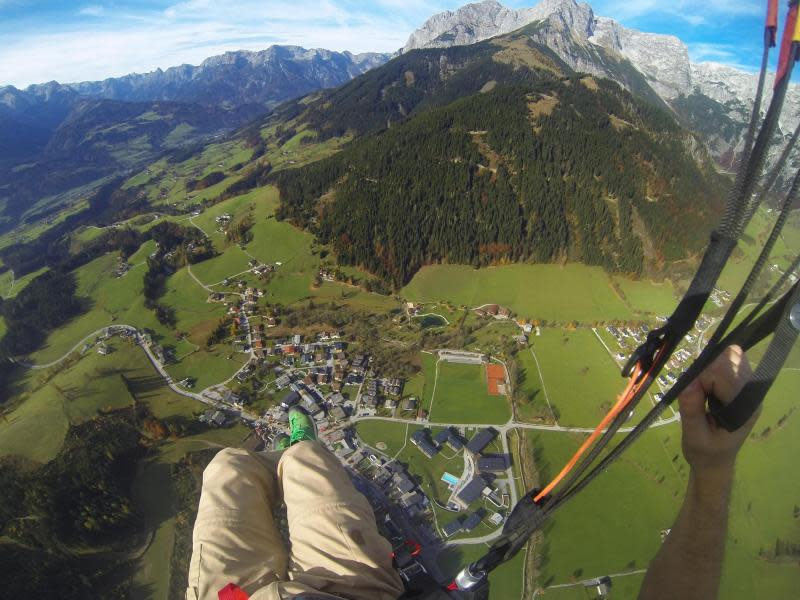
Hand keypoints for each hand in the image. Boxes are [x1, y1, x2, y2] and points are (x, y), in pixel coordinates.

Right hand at [678, 346, 756, 476]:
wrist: (714, 463)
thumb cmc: (704, 453)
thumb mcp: (693, 436)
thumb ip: (692, 410)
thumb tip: (688, 384)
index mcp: (744, 408)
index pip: (724, 375)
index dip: (703, 380)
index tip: (693, 398)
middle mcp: (751, 394)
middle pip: (730, 360)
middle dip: (707, 371)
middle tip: (698, 395)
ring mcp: (748, 388)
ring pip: (730, 357)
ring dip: (710, 370)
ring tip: (703, 394)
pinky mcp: (741, 385)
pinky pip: (728, 363)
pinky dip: (712, 370)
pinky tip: (708, 388)